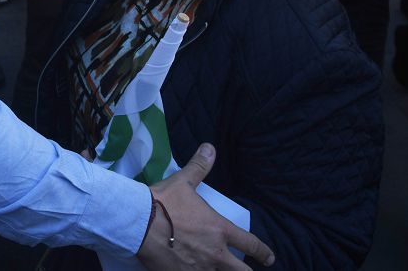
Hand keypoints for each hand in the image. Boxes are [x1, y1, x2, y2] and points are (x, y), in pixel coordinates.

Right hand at [138, 144, 273, 269]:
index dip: (263, 252)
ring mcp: (199, 269)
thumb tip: (210, 148)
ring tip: (217, 270)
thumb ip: (199, 167)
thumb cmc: (163, 202)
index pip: (250, 244)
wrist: (138, 223)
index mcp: (219, 230)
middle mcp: (215, 254)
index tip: (269, 258)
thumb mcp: (183, 182)